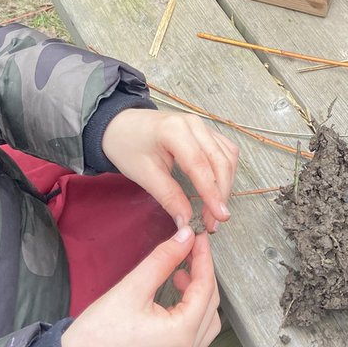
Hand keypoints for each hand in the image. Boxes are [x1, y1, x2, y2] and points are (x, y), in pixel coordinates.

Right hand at [60, 227, 220, 346]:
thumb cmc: (97, 335)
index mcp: (181, 335)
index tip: (197, 238)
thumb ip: (163, 260)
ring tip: (181, 273)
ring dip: (199, 294)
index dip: (203, 259)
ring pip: (206, 321)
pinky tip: (175, 295)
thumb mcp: (132, 288)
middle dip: (202, 274)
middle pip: (210, 305)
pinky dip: (191, 311)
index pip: (205, 288)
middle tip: (190, 249)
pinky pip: (194, 333)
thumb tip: (185, 238)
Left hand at [102, 109, 238, 232]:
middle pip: (219, 161)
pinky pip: (225, 150)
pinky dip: (225, 171)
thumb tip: (186, 222)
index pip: (200, 166)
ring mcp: (202, 125)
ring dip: (226, 184)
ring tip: (215, 210)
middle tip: (215, 221)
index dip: (212, 194)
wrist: (120, 125)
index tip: (218, 218)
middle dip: (221, 193)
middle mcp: (194, 123)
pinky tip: (219, 188)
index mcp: (174, 130)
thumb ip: (168, 197)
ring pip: (227, 156)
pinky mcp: (205, 130)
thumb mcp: (144, 174)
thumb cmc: (127, 147)